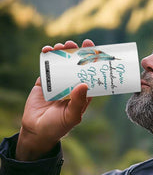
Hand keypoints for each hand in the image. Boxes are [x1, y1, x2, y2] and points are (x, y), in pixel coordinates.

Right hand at [16, 39, 94, 160]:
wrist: (37, 131)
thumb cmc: (58, 126)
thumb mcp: (72, 116)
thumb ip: (78, 102)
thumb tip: (84, 84)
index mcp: (82, 93)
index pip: (90, 74)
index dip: (92, 61)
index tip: (93, 48)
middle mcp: (72, 85)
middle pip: (76, 65)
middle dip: (76, 53)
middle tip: (75, 44)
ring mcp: (58, 83)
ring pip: (62, 63)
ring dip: (62, 52)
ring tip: (62, 46)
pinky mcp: (45, 82)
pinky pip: (47, 67)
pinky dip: (47, 57)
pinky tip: (48, 50)